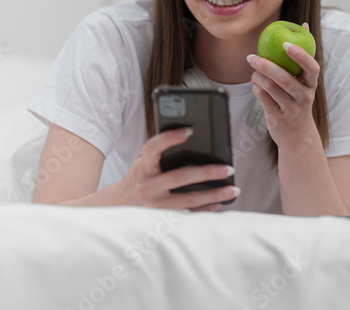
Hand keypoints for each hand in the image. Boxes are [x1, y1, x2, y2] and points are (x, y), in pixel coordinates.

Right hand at [109, 127, 238, 209]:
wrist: (117, 206)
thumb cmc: (137, 177)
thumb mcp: (142, 161)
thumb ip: (160, 151)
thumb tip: (192, 137)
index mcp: (142, 166)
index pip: (154, 148)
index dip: (170, 138)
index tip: (189, 130)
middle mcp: (147, 186)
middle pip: (181, 177)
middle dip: (208, 172)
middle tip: (229, 168)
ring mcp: (155, 205)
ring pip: (188, 200)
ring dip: (214, 195)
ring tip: (233, 189)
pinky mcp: (161, 219)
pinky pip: (188, 214)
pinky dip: (206, 209)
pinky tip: (220, 203)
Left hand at [247, 22, 320, 146]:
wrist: (297, 134)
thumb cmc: (298, 97)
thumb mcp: (304, 80)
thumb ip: (303, 54)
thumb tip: (304, 24)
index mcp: (311, 84)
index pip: (312, 68)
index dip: (300, 55)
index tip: (286, 43)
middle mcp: (304, 97)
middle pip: (285, 79)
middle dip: (266, 66)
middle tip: (252, 56)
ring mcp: (291, 109)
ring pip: (271, 88)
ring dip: (257, 77)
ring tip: (254, 71)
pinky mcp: (278, 118)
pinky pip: (263, 98)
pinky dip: (256, 88)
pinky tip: (256, 84)